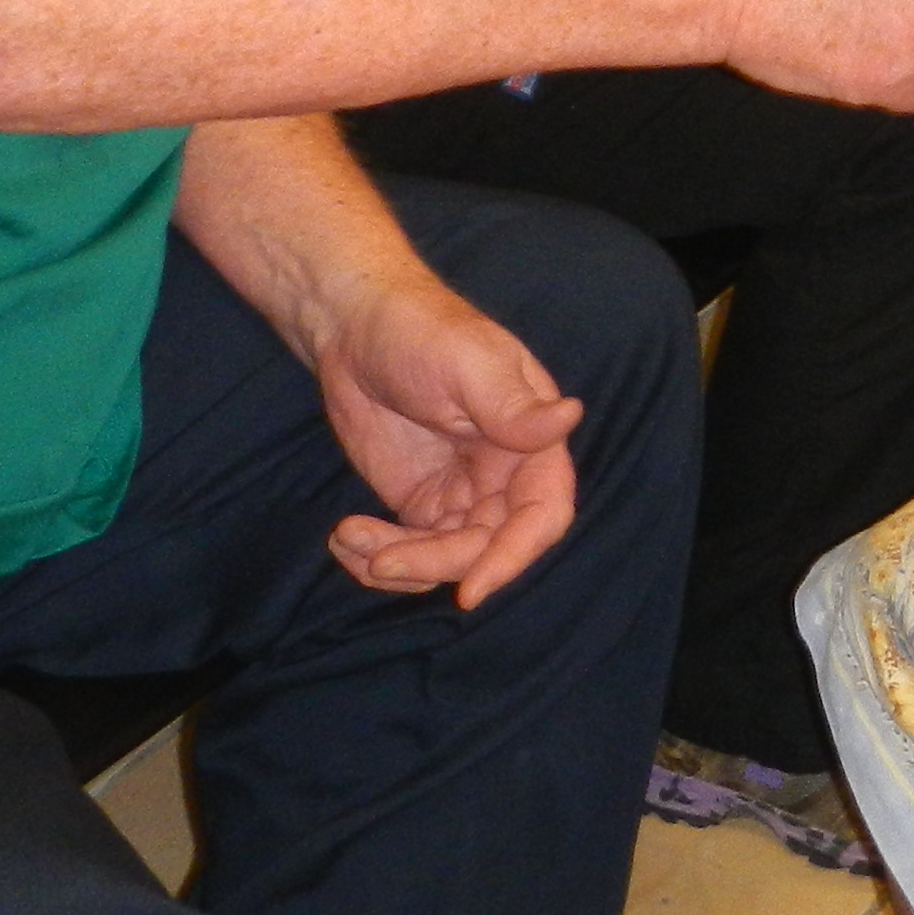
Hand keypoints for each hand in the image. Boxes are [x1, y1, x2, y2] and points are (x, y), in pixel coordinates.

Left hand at [313, 273, 585, 607]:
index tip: (471, 591)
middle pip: (487, 547)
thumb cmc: (421, 329)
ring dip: (399, 566)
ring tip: (349, 539)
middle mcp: (503, 475)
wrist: (353, 323)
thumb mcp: (469, 364)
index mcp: (531, 442)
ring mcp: (459, 493)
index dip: (514, 557)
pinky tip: (344, 537)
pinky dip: (376, 559)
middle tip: (382, 560)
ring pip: (445, 559)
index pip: (542, 515)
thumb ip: (513, 406)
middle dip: (436, 564)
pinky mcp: (418, 502)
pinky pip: (409, 550)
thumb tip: (569, 418)